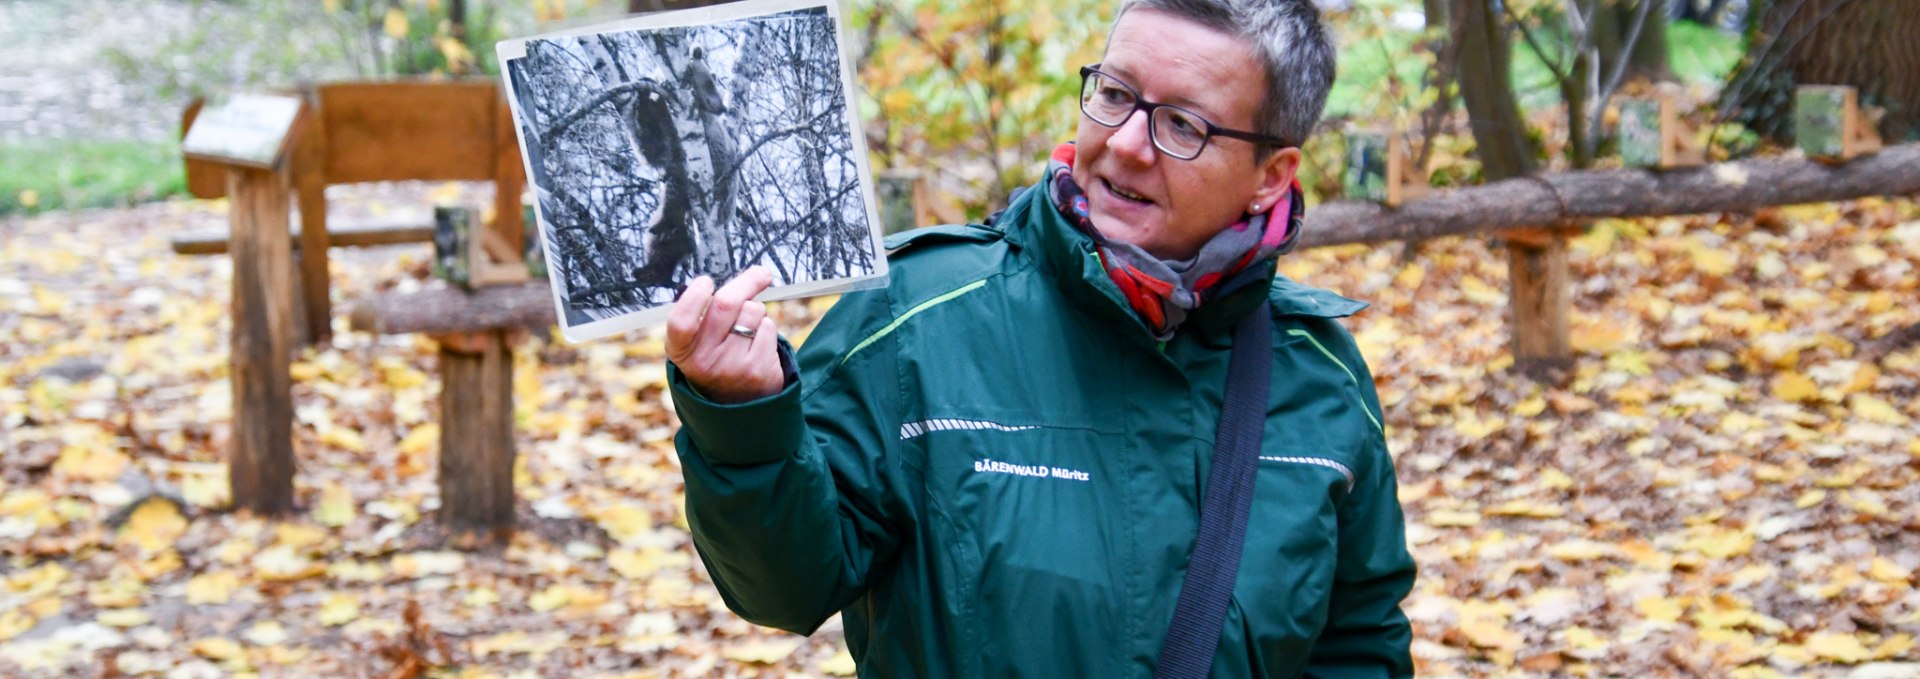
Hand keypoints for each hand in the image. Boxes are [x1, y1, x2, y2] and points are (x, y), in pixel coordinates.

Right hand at [665, 266, 783, 403]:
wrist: (737, 405)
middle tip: (760, 273)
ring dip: (756, 311)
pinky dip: (767, 327)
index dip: (694, 297)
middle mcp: (703, 362)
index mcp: (681, 351)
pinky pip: (768, 327)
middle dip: (747, 282)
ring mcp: (732, 368)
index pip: (681, 322)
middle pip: (725, 304)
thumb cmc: (717, 358)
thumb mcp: (697, 342)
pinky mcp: (758, 371)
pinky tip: (758, 343)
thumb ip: (706, 313)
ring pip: (752, 312)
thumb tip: (751, 275)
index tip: (705, 282)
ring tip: (748, 329)